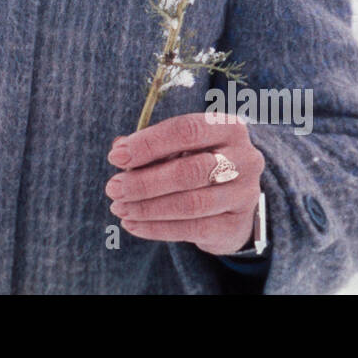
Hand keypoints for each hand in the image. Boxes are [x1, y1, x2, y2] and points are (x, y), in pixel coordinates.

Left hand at [105, 111, 264, 255]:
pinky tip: (132, 225)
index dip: (149, 143)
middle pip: (190, 171)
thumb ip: (151, 146)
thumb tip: (119, 150)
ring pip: (191, 204)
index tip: (116, 157)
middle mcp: (244, 159)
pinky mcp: (236, 225)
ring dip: (148, 208)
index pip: (187, 130)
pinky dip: (157, 228)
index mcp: (228, 127)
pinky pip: (193, 229)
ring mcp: (244, 194)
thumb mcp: (179, 147)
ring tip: (119, 208)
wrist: (232, 201)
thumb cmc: (197, 162)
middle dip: (145, 181)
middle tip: (113, 188)